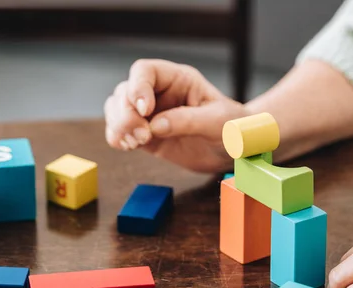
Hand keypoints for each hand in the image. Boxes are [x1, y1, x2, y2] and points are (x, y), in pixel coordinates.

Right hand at [104, 59, 247, 172]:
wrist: (235, 151)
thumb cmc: (233, 128)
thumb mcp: (218, 121)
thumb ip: (188, 121)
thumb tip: (156, 125)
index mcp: (178, 80)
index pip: (145, 70)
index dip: (138, 87)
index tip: (145, 110)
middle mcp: (159, 93)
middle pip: (124, 91)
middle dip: (126, 113)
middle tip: (143, 135)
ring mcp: (150, 115)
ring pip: (117, 110)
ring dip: (118, 126)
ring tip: (137, 142)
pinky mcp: (146, 136)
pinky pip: (120, 132)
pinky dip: (117, 138)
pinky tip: (128, 146)